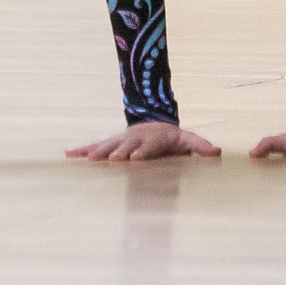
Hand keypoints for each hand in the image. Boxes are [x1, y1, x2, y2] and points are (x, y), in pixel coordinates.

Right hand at [67, 122, 221, 161]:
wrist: (153, 124)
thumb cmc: (171, 138)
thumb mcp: (187, 140)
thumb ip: (200, 146)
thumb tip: (218, 152)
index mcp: (152, 140)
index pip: (147, 147)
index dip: (141, 152)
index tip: (134, 159)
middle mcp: (133, 139)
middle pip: (125, 146)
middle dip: (118, 153)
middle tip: (111, 160)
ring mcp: (120, 141)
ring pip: (107, 146)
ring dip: (97, 152)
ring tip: (87, 159)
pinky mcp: (110, 144)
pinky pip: (94, 146)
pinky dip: (81, 150)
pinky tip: (67, 155)